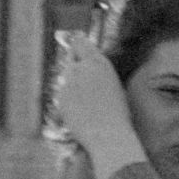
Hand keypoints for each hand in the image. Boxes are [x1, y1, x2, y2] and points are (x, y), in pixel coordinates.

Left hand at [51, 31, 129, 157]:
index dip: (77, 47)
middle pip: (70, 61)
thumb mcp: (113, 84)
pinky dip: (68, 102)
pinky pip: (62, 96)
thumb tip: (84, 68)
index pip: (80, 43)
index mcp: (98, 63)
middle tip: (83, 85)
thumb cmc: (117, 114)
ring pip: (65, 80)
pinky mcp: (60, 98)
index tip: (75, 48)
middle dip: (74, 70)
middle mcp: (81, 68)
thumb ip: (96, 73)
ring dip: (72, 87)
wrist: (108, 135)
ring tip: (87, 105)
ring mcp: (68, 83)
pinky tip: (81, 114)